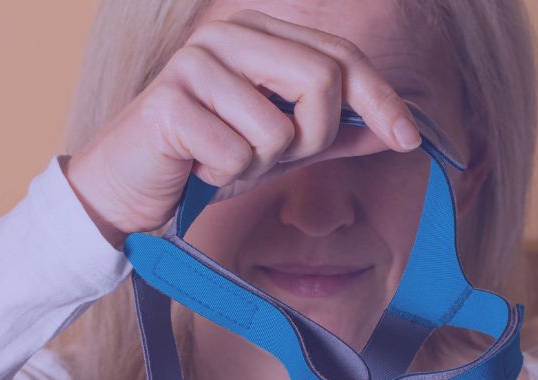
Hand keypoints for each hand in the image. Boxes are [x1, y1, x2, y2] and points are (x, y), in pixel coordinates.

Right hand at [61, 9, 422, 247]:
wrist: (126, 189)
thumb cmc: (203, 161)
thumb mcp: (280, 148)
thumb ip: (335, 133)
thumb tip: (397, 130)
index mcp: (258, 33)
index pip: (341, 57)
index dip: (381, 101)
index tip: (410, 139)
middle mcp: (227, 35)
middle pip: (321, 81)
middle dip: (312, 138)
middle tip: (275, 158)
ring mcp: (194, 63)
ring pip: (277, 128)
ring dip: (256, 164)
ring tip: (222, 161)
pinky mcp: (168, 103)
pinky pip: (234, 153)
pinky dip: (222, 176)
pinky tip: (196, 169)